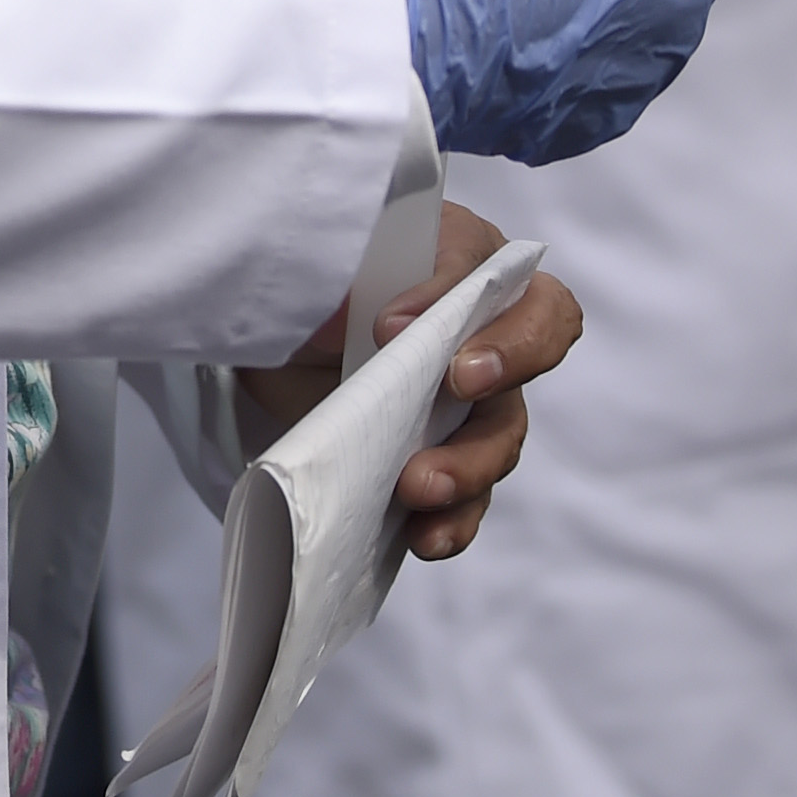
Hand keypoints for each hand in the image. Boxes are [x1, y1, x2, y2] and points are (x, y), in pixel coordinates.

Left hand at [230, 204, 585, 559]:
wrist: (260, 343)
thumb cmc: (306, 283)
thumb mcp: (328, 259)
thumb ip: (363, 270)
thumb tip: (397, 325)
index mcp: (464, 262)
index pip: (504, 276)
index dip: (467, 297)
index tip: (393, 324)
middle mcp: (480, 331)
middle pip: (536, 350)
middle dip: (506, 368)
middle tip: (459, 385)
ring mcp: (466, 402)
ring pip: (501, 435)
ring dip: (468, 465)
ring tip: (419, 486)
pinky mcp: (439, 456)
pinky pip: (467, 498)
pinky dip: (452, 521)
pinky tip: (426, 536)